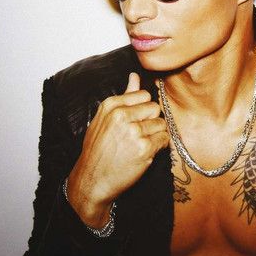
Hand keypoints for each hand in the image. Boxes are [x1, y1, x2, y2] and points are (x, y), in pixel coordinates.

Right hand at [67, 72, 168, 227]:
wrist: (91, 181)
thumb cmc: (98, 149)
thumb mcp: (104, 118)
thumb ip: (124, 96)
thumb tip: (135, 75)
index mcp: (112, 105)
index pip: (144, 95)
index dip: (143, 109)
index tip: (135, 121)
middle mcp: (122, 115)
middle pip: (155, 108)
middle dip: (150, 121)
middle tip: (138, 135)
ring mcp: (133, 131)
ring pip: (161, 123)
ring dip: (155, 135)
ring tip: (139, 145)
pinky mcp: (144, 148)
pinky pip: (164, 139)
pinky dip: (159, 146)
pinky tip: (145, 152)